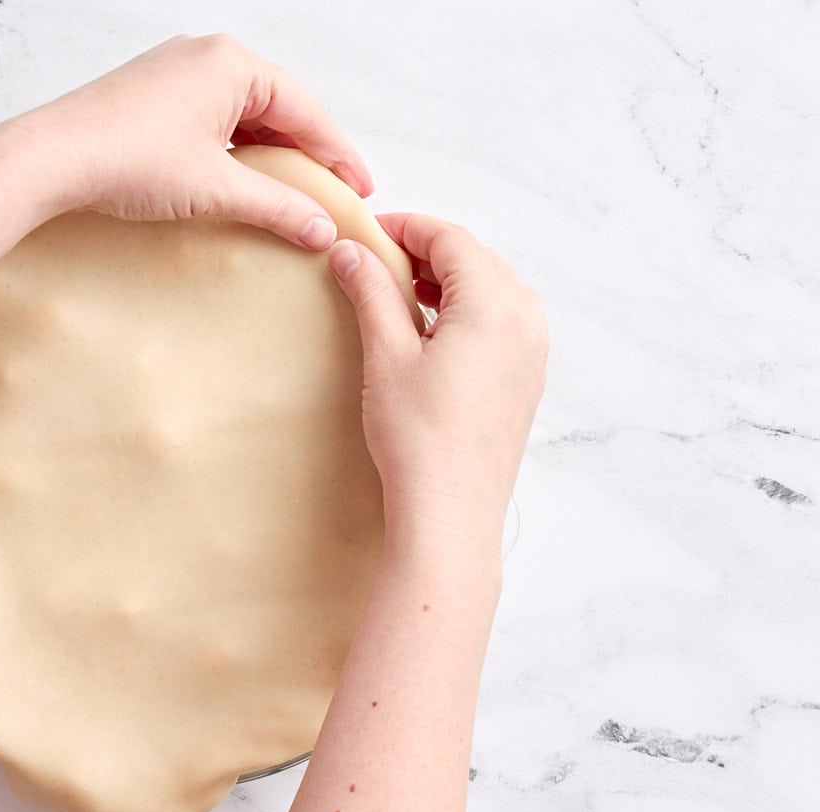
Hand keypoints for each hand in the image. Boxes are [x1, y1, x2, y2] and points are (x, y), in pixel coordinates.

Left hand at [35, 34, 372, 249]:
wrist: (49, 159)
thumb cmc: (127, 161)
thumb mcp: (217, 189)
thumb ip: (278, 206)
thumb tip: (322, 228)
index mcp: (232, 63)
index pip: (305, 110)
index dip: (338, 155)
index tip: (360, 190)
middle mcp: (206, 56)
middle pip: (277, 107)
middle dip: (306, 153)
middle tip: (333, 195)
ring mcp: (176, 73)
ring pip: (244, 114)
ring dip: (270, 154)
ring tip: (293, 193)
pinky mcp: (153, 96)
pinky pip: (213, 119)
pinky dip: (236, 150)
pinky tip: (242, 180)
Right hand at [328, 216, 547, 546]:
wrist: (451, 513)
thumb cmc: (419, 438)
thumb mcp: (387, 356)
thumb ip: (371, 292)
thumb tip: (350, 251)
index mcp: (496, 303)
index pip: (450, 239)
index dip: (405, 227)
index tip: (365, 232)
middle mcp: (526, 319)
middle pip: (474, 259)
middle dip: (424, 251)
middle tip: (374, 260)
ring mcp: (532, 351)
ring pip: (488, 289)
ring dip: (443, 282)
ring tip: (394, 294)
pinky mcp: (526, 378)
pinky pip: (498, 322)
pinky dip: (462, 311)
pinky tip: (425, 331)